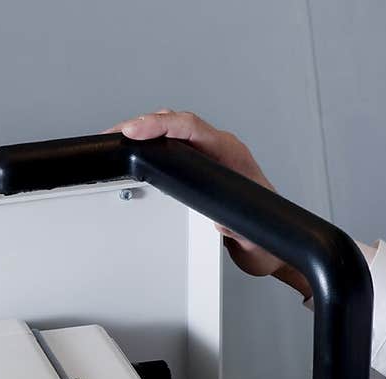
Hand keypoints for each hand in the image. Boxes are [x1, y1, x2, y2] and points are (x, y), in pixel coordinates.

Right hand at [106, 109, 310, 297]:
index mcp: (232, 156)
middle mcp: (220, 150)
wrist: (271, 247)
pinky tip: (135, 151)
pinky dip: (151, 145)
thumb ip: (239, 231)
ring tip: (115, 139)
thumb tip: (221, 222)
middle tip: (114, 135)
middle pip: (177, 123)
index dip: (162, 125)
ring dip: (144, 131)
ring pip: (173, 132)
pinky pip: (173, 148)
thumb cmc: (265, 239)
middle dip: (143, 124)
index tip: (136, 131)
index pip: (192, 128)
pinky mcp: (201, 169)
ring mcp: (210, 158)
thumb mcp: (252, 240)